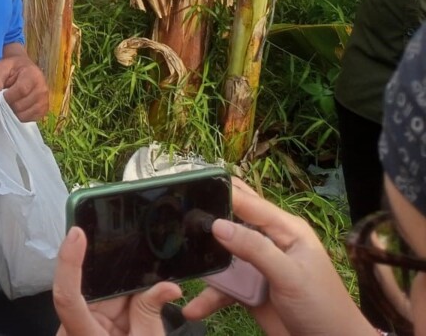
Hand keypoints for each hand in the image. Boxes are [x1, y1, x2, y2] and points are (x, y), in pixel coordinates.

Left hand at [0, 48, 46, 121]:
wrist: (22, 68)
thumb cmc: (11, 68)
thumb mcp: (1, 68)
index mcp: (33, 75)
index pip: (21, 90)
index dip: (7, 97)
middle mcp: (42, 88)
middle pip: (21, 105)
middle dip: (7, 106)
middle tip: (2, 101)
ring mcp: (44, 100)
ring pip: (24, 115)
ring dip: (12, 112)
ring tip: (10, 103)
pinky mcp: (43, 110)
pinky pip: (29, 119)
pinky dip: (19, 117)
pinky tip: (16, 108)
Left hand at [53, 226, 182, 335]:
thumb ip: (150, 313)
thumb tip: (167, 286)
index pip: (66, 295)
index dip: (68, 262)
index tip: (77, 234)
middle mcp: (75, 332)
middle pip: (90, 292)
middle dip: (117, 281)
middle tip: (141, 271)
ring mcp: (81, 330)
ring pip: (100, 299)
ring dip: (124, 296)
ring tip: (145, 290)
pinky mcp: (89, 330)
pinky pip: (104, 310)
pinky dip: (124, 306)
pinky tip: (141, 299)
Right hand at [182, 180, 369, 335]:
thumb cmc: (322, 308)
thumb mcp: (290, 276)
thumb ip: (255, 249)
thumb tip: (216, 224)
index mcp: (286, 230)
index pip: (249, 203)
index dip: (221, 193)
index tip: (188, 187)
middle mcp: (269, 243)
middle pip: (231, 224)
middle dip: (205, 221)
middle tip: (171, 217)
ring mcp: (257, 267)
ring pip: (221, 256)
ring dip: (202, 262)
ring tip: (175, 261)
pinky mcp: (249, 291)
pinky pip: (223, 288)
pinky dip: (208, 297)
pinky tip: (192, 307)